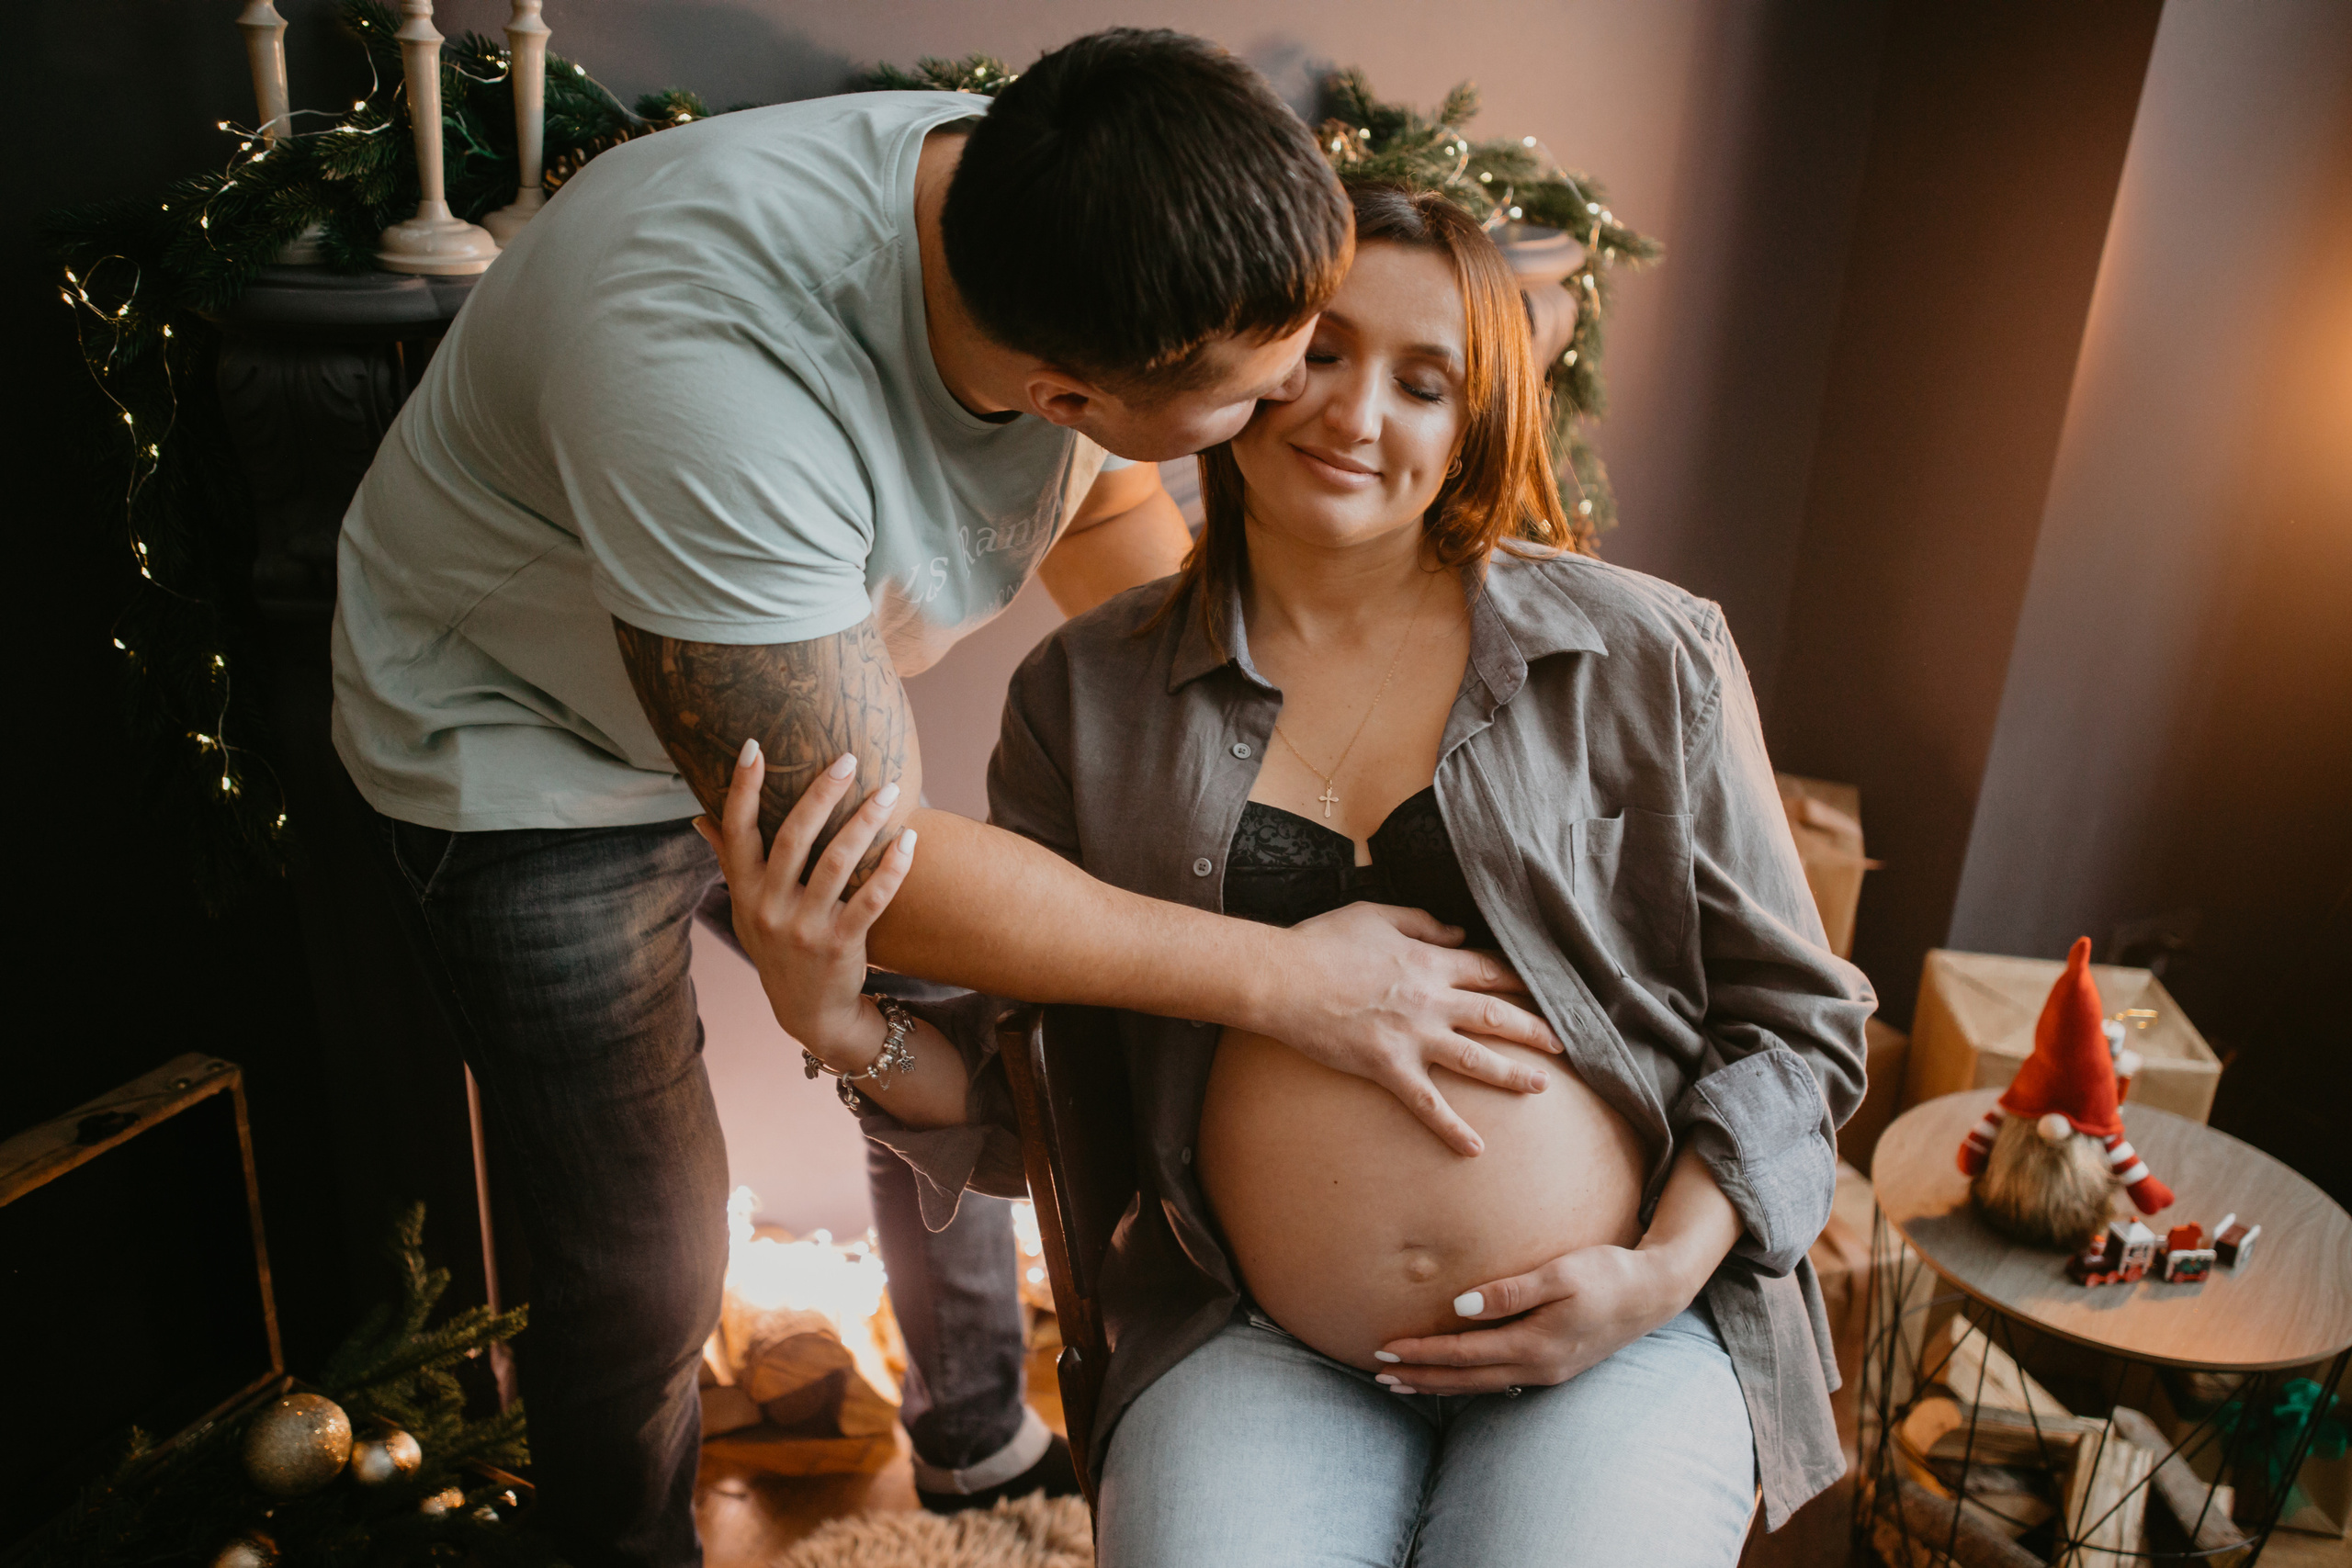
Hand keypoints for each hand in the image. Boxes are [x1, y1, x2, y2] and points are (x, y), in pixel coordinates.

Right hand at [694, 739, 916, 1063]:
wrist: (809, 1012)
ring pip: (838, 862)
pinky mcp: (841, 944)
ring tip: (889, 790)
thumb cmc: (776, 947)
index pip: (736, 830)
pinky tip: (908, 840)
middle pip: (793, 837)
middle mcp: (769, 906)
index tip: (753, 746)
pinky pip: (872, 899)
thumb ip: (728, 861)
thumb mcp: (745, 909)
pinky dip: (893, 867)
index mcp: (744, 889)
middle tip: (847, 759)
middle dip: (821, 794)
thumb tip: (700, 818)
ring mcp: (804, 927)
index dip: (742, 788)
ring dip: (865, 822)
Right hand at [1258, 902, 1563, 1156]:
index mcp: (1430, 962)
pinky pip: (1427, 1104)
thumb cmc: (1323, 942)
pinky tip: (1476, 1149)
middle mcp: (1431, 1001)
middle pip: (1497, 1016)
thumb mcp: (1376, 915)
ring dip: (1512, 1074)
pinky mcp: (1388, 1067)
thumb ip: (1423, 923)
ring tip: (1540, 1087)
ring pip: (1476, 1059)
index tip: (1545, 989)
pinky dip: (1453, 1128)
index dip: (1521, 980)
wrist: (1283, 978)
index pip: (1489, 971)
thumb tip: (1458, 934)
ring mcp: (1413, 1037)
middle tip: (1564, 1043)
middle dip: (1534, 1029)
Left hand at [1370, 1244, 1692, 1395]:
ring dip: (1439, 1385)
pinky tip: (1452, 1378)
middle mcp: (1537, 1367)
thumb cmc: (1606, 1273)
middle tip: (1380, 1376)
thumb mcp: (1559, 1273)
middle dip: (1421, 1377)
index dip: (1422, 1352)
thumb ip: (1509, 1290)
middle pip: (1465, 1379)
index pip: (1463, 1353)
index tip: (1386, 1350)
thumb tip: (1460, 1306)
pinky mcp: (1553, 1368)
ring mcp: (1546, 1372)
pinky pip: (1497, 1381)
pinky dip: (1466, 1381)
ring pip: (1479, 1385)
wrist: (1653, 1294)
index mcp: (1534, 1344)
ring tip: (1404, 1384)